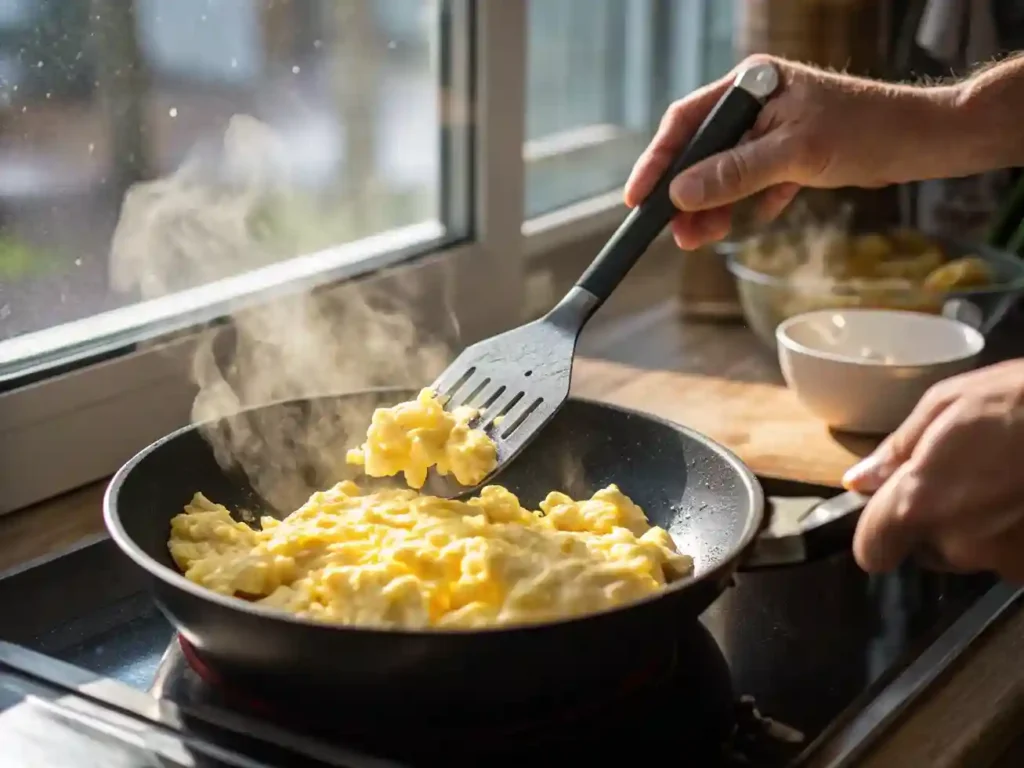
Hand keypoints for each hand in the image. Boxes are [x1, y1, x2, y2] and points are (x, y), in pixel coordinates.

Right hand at [625, 55, 957, 250]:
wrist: (922, 142)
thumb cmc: (865, 132)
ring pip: (725, 171)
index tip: (638, 199)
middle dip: (686, 194)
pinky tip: (756, 218)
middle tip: (675, 233)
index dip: (658, 161)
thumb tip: (680, 194)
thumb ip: (734, 173)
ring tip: (703, 238)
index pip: (686, 122)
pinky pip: (753, 181)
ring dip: (714, 206)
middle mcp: (755, 102)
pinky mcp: (788, 151)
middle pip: (702, 151)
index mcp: (750, 84)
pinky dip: (749, 203)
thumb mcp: (794, 154)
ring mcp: (771, 127)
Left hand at [843, 359, 1023, 582]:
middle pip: (926, 550)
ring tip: (1010, 480)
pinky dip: (1019, 533)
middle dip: (936, 521)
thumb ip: (896, 451)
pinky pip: (1013, 555)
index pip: (872, 551)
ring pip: (974, 551)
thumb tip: (859, 481)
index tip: (890, 514)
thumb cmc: (1021, 400)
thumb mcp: (947, 405)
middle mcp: (959, 544)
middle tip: (968, 477)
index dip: (877, 533)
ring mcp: (1006, 562)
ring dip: (981, 526)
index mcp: (920, 504)